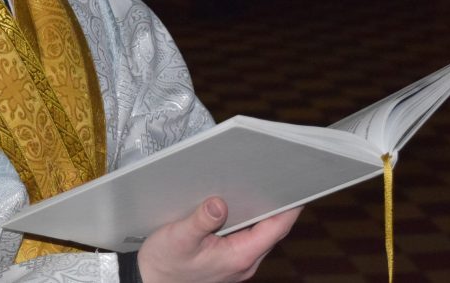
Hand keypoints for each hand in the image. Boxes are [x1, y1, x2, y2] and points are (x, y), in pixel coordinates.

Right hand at [137, 197, 300, 282]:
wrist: (150, 282)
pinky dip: (249, 222)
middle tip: (280, 178)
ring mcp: (237, 264)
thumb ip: (201, 221)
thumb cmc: (164, 264)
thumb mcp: (179, 238)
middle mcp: (244, 262)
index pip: (275, 229)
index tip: (298, 186)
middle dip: (277, 206)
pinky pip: (248, 239)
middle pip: (272, 231)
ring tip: (262, 186)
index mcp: (239, 256)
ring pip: (260, 235)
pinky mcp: (228, 262)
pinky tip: (240, 206)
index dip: (289, 208)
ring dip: (262, 213)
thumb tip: (219, 203)